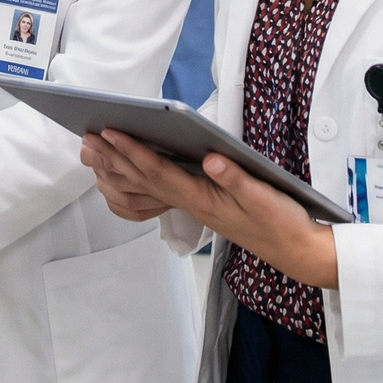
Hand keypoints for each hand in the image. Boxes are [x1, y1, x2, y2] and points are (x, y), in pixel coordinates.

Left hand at [81, 130, 338, 288]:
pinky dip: (136, 177)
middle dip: (115, 157)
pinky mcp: (200, 204)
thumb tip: (211, 159)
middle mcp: (193, 203)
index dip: (134, 152)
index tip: (111, 132)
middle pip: (144, 180)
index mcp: (204, 199)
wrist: (295, 250)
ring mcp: (194, 206)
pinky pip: (159, 191)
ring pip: (147, 187)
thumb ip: (238, 179)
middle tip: (87, 136)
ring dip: (118, 168)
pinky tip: (124, 168)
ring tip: (94, 149)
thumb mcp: (266, 198)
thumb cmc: (282, 222)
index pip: (160, 173)